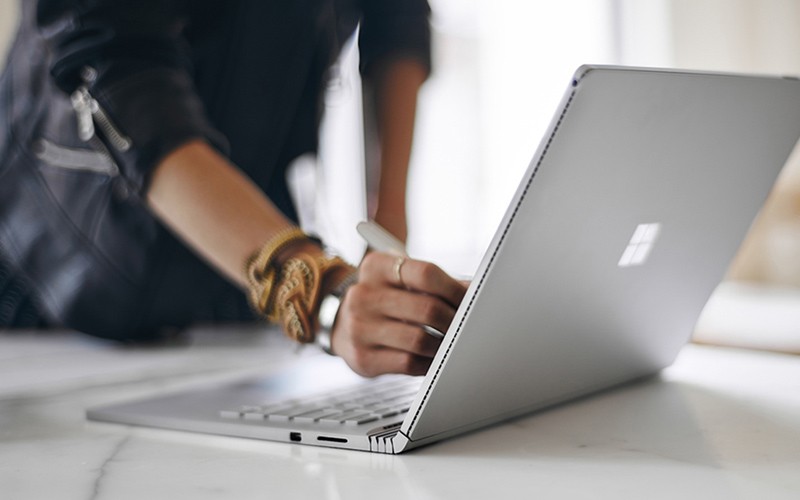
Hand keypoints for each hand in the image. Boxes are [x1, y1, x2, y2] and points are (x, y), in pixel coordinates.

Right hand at [331, 252, 467, 376]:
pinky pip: (408, 363)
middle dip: (455, 321)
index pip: (425, 273)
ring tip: (455, 343)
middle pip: (427, 308)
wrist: (343, 326)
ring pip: (420, 340)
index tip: (471, 301)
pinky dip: (429, 363)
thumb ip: (436, 283)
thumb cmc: (385, 300)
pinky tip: (436, 359)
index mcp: (376, 267)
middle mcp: (363, 295)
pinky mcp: (362, 358)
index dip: (455, 289)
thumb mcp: (401, 280)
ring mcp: (359, 328)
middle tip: (469, 327)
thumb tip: (475, 292)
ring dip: (445, 345)